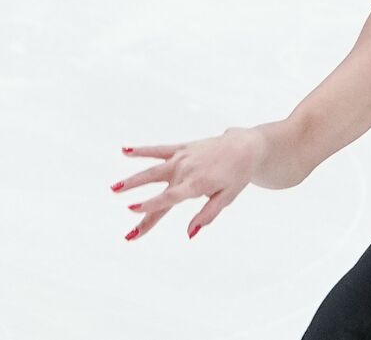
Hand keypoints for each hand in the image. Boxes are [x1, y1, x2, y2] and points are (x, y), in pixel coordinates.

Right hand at [111, 129, 265, 240]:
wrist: (246, 146)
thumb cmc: (238, 174)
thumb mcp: (228, 197)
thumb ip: (208, 215)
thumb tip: (190, 234)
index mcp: (197, 184)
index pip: (170, 198)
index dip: (151, 204)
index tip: (132, 209)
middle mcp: (186, 170)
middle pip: (158, 191)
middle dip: (141, 208)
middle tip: (125, 226)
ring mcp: (182, 158)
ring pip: (152, 170)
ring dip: (133, 179)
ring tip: (114, 188)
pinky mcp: (182, 149)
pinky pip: (158, 150)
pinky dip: (142, 150)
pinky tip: (125, 151)